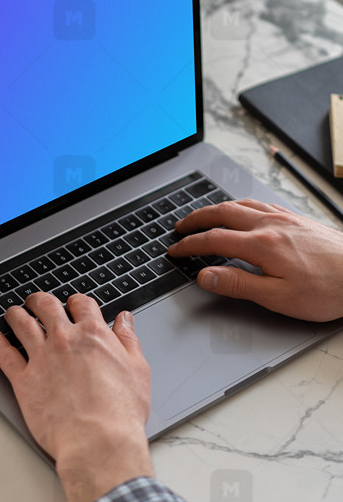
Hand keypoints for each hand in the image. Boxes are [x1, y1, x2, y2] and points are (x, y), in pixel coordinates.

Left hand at [0, 292, 152, 501]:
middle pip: (46, 306)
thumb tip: (125, 321)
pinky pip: (3, 354)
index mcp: (93, 334)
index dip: (75, 301)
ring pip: (21, 323)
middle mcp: (64, 340)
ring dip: (16, 314)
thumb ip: (128, 341)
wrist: (98, 441)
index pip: (80, 304)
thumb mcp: (137, 370)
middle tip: (36, 302)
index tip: (72, 304)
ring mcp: (41, 358)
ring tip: (14, 313)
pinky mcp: (23, 380)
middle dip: (40, 301)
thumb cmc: (121, 412)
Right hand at [168, 198, 342, 320]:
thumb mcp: (279, 297)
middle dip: (196, 219)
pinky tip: (242, 211)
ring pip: (240, 205)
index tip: (175, 251)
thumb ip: (238, 284)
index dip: (189, 246)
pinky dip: (240, 205)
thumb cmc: (328, 289)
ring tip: (203, 216)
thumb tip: (206, 276)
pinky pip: (259, 204)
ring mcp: (284, 218)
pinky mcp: (296, 218)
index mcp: (262, 245)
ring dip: (216, 209)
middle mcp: (270, 224)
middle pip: (222, 214)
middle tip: (180, 227)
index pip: (213, 240)